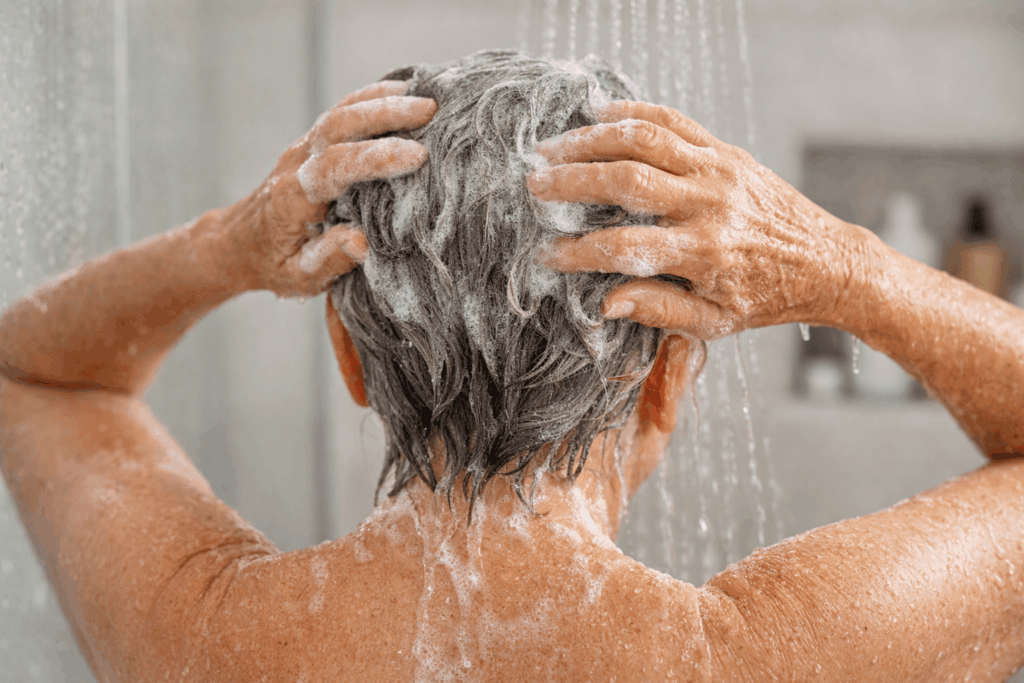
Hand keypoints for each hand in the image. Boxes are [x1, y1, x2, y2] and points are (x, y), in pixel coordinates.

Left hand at [230, 81, 435, 296]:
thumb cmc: (274, 264)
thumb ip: (328, 260)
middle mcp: (297, 163)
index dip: (375, 158)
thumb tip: (361, 241)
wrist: (240, 242)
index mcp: (293, 198)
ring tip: (428, 98)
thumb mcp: (297, 278)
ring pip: (340, 111)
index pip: (334, 166)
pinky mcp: (314, 142)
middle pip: (337, 125)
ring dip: (383, 100)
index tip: (417, 157)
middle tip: (431, 112)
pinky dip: (373, 97)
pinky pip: (342, 111)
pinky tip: (405, 92)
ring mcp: (304, 147)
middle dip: (385, 114)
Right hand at [527, 101, 861, 339]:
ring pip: (645, 141)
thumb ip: (659, 310)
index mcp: (705, 253)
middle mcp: (710, 205)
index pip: (625, 247)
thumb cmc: (763, 298)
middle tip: (533, 185)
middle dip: (572, 181)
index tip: (545, 253)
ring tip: (552, 147)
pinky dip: (634, 113)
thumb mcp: (713, 321)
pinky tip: (598, 115)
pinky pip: (674, 123)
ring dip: (592, 140)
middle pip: (627, 181)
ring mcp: (718, 171)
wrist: (825, 261)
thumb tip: (605, 302)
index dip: (578, 251)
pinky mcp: (726, 152)